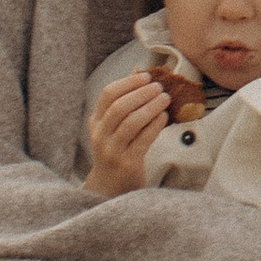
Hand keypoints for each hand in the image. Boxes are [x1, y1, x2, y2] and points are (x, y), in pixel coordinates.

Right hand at [86, 71, 168, 198]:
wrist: (110, 187)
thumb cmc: (116, 151)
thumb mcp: (112, 128)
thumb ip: (124, 104)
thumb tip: (140, 73)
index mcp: (95, 122)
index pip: (107, 94)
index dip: (128, 82)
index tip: (145, 76)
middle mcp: (100, 135)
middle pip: (119, 107)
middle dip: (141, 93)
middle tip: (159, 86)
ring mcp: (112, 150)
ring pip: (130, 122)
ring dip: (150, 107)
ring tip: (165, 98)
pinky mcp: (127, 163)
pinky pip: (142, 140)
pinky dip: (155, 125)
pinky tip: (164, 117)